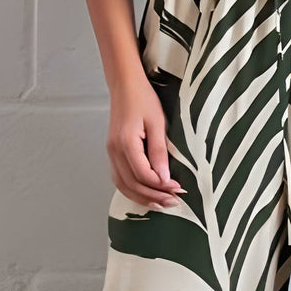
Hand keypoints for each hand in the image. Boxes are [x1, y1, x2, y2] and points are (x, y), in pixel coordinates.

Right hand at [107, 69, 185, 209]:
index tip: (179, 188)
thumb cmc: (143, 99)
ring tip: (161, 204)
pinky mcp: (112, 152)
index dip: (161, 186)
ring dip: (142, 197)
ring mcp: (111, 153)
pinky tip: (145, 194)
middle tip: (174, 202)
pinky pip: (119, 178)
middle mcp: (114, 151)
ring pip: (123, 185)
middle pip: (132, 184)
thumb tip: (164, 179)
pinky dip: (132, 190)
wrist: (125, 86)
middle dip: (154, 196)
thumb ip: (159, 152)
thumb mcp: (157, 123)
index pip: (143, 175)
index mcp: (125, 143)